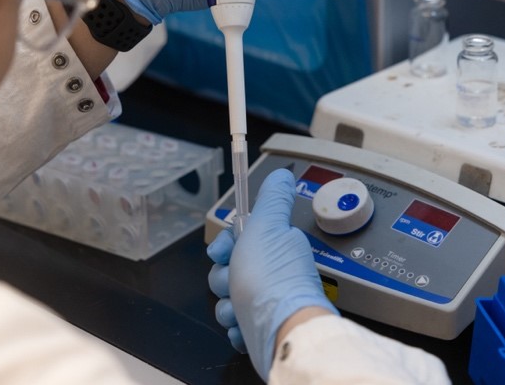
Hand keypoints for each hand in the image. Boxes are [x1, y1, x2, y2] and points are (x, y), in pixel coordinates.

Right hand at [207, 169, 337, 378]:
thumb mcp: (267, 226)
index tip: (220, 254)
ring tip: (238, 311)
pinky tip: (242, 328)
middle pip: (230, 269)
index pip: (240, 240)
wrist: (281, 331)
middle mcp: (274, 274)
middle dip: (222, 279)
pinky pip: (238, 324)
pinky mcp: (264, 329)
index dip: (224, 246)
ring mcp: (269, 303)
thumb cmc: (269, 279)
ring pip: (230, 298)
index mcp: (276, 247)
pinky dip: (236, 328)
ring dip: (227, 306)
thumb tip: (284, 174)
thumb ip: (272, 199)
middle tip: (232, 283)